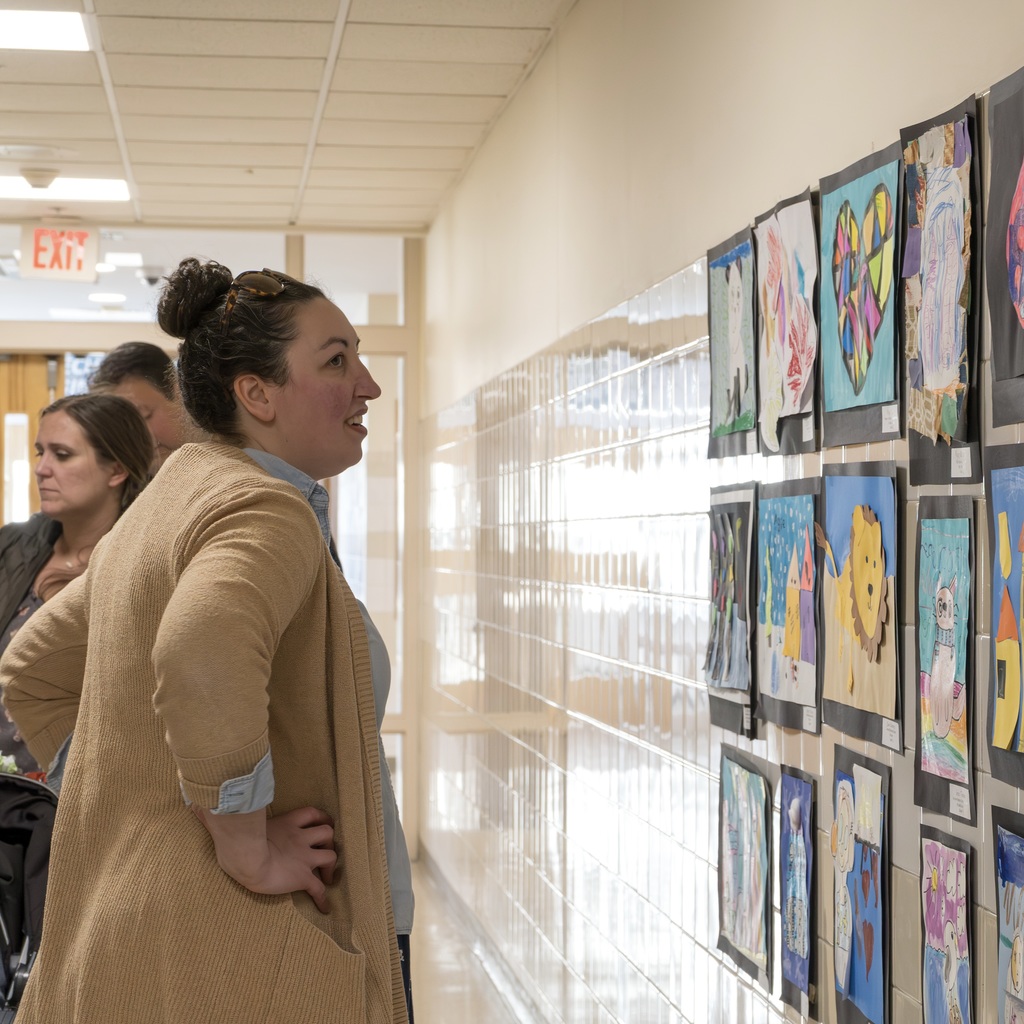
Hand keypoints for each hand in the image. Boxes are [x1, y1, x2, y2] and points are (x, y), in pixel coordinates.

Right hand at [196, 805, 336, 912]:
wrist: (246, 857)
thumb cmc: (236, 838)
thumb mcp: (235, 819)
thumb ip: (225, 812)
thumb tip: (195, 804)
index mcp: (288, 822)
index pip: (313, 813)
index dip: (322, 818)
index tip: (324, 823)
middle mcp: (300, 838)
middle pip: (327, 833)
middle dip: (330, 841)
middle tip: (327, 850)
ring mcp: (304, 858)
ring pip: (330, 856)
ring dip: (331, 866)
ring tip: (328, 876)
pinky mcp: (302, 877)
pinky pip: (319, 889)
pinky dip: (324, 899)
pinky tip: (326, 908)